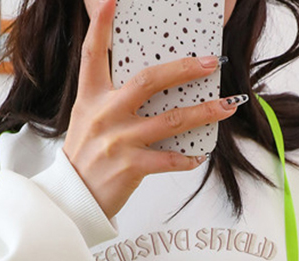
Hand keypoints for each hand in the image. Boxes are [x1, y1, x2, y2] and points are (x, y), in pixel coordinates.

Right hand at [62, 0, 241, 220]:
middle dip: (184, 69)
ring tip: (225, 107)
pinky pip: (168, 159)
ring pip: (170, 120)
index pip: (94, 53)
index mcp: (91, 97)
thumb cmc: (85, 157)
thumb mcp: (87, 119)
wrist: (73, 198)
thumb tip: (148, 84)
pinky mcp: (130, 167)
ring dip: (203, 112)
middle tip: (210, 62)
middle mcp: (106, 114)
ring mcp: (119, 140)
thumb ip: (110, 98)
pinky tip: (200, 155)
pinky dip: (187, 158)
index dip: (101, 24)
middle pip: (149, 80)